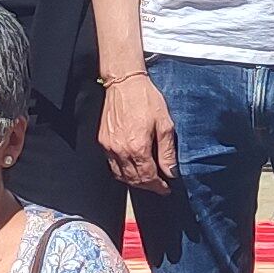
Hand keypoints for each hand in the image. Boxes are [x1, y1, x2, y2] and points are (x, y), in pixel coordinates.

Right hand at [101, 70, 177, 192]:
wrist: (124, 83)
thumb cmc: (145, 99)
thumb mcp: (165, 124)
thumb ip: (167, 152)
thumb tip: (171, 172)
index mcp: (137, 147)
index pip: (148, 177)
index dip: (158, 186)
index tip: (166, 189)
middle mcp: (120, 150)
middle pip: (134, 180)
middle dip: (148, 186)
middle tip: (159, 186)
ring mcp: (109, 147)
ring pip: (121, 175)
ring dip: (134, 181)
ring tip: (147, 179)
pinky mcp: (102, 141)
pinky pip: (112, 165)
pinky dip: (122, 172)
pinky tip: (132, 168)